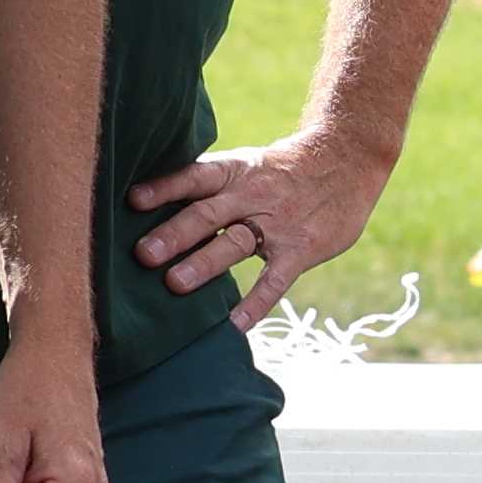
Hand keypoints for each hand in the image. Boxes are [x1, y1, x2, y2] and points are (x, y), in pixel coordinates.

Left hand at [129, 121, 396, 302]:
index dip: (164, 188)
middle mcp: (253, 195)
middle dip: (175, 234)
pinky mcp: (302, 249)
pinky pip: (277, 279)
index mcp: (235, 171)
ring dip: (205, 264)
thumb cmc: (284, 168)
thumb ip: (210, 188)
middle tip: (142, 255)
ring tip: (174, 284)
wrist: (349, 158)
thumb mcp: (247, 164)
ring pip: (237, 243)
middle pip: (209, 214)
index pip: (195, 177)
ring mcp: (279, 223)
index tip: (132, 201)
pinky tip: (236, 324)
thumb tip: (154, 211)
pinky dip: (256, 302)